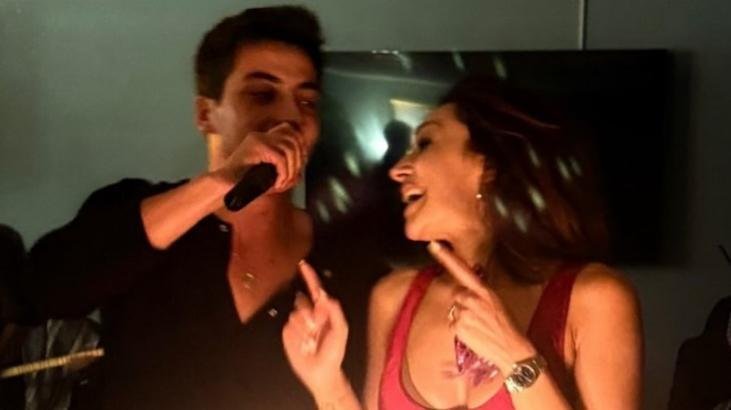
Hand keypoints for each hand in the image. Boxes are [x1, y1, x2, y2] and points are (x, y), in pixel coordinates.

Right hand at [216, 123, 309, 192]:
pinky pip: (280, 158)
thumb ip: (284, 172)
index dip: (299, 148)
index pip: (289, 131)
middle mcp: (261, 135)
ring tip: (283, 182)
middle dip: (298, 159)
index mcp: (262, 139)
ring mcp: (258, 140)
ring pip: (289, 148)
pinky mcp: (257, 147)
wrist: (223, 188)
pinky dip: (283, 173)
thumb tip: (301, 173)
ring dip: (291, 169)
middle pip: (293, 138)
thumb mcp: (268, 176)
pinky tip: (277, 184)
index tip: (298, 165)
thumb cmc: (243, 185)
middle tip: (292, 177)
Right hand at [282, 260, 348, 396]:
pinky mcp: (288, 333)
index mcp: (323, 311)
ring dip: (305, 328)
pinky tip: (304, 345)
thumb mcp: (341, 330)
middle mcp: (308, 313)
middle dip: (311, 313)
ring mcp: (297, 323)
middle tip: (318, 328)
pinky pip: (289, 326)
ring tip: (312, 341)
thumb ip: (335, 312)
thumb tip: (326, 297)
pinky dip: (297, 335)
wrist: (320, 372)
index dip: (309, 277)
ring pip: (296, 314)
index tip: (303, 265)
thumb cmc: (333, 351)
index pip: (314, 289)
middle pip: (303, 301)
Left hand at [427, 241, 536, 375]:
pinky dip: (459, 328)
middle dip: (463, 302)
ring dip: (461, 316)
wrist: (511, 349)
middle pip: (456, 294)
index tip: (433, 245)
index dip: (446, 256)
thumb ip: (479, 292)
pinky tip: (473, 333)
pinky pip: (452, 323)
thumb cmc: (505, 325)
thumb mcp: (496, 302)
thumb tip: (465, 287)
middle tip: (479, 316)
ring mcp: (463, 312)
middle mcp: (471, 298)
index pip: (462, 270)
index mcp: (484, 290)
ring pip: (454, 309)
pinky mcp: (457, 326)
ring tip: (478, 326)